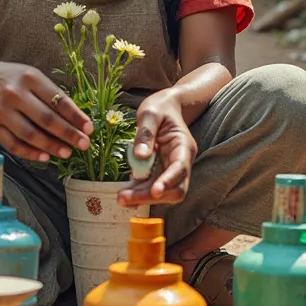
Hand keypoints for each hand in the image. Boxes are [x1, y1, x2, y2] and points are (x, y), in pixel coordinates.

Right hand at [0, 58, 92, 161]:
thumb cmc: (15, 78)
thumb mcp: (34, 77)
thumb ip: (53, 95)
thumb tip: (77, 120)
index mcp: (30, 78)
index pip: (58, 100)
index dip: (76, 116)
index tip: (89, 128)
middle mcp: (15, 94)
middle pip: (45, 118)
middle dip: (68, 133)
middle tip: (84, 144)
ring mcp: (2, 111)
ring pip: (29, 133)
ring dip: (51, 146)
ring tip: (67, 153)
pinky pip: (12, 143)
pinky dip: (29, 152)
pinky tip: (45, 157)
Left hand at [118, 89, 196, 206]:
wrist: (166, 107)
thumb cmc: (160, 108)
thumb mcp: (150, 113)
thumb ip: (146, 133)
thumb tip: (140, 156)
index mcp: (183, 146)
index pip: (180, 168)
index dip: (168, 181)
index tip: (155, 191)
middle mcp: (181, 162)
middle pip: (174, 188)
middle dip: (152, 196)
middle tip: (126, 198)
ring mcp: (171, 169)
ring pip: (163, 193)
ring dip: (143, 198)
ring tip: (121, 197)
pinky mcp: (160, 172)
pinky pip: (152, 187)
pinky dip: (140, 193)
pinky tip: (125, 193)